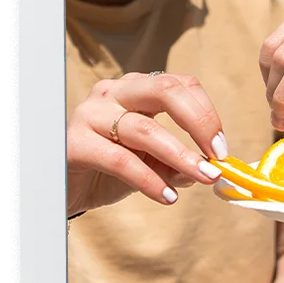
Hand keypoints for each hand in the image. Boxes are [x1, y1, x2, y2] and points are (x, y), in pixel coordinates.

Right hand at [67, 72, 227, 214]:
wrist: (61, 189)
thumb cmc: (107, 171)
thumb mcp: (150, 166)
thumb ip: (177, 164)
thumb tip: (209, 170)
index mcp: (135, 89)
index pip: (180, 85)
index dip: (207, 113)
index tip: (222, 149)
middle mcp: (113, 92)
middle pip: (165, 90)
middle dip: (199, 122)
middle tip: (218, 156)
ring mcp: (91, 114)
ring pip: (145, 129)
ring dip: (180, 157)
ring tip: (202, 178)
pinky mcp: (76, 142)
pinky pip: (121, 159)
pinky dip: (149, 180)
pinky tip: (167, 197)